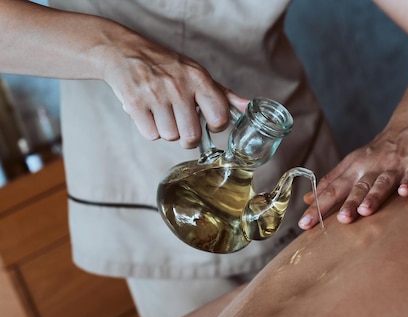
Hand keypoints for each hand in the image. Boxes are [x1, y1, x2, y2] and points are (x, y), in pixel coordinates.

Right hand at [102, 35, 248, 148]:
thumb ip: (224, 94)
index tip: (208, 122)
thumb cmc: (166, 66)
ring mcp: (155, 95)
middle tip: (182, 124)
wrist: (123, 51)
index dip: (216, 126)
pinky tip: (148, 113)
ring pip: (170, 137)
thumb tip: (248, 107)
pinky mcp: (134, 103)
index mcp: (198, 78)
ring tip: (162, 113)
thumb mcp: (197, 74)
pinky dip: (149, 129)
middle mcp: (178, 86)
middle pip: (192, 136)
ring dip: (167, 131)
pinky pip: (150, 135)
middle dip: (187, 136)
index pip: (220, 117)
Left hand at [298, 101, 407, 228]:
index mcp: (354, 168)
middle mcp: (371, 167)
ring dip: (373, 196)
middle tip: (339, 221)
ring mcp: (394, 166)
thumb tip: (308, 200)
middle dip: (347, 204)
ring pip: (381, 182)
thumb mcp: (353, 163)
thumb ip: (332, 182)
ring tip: (365, 210)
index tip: (304, 224)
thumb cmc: (379, 150)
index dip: (318, 206)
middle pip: (356, 187)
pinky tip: (405, 193)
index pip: (332, 189)